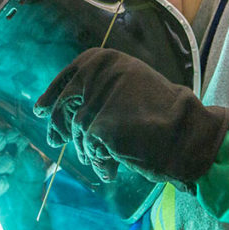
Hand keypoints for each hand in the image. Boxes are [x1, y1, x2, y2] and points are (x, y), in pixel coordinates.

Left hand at [33, 47, 228, 190]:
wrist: (188, 133)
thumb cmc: (165, 113)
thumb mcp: (133, 84)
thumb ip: (103, 87)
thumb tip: (65, 101)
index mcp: (106, 60)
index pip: (69, 76)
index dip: (52, 94)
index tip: (40, 109)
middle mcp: (98, 75)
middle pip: (64, 104)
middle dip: (56, 124)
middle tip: (54, 140)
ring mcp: (98, 101)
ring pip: (78, 132)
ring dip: (88, 149)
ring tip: (105, 158)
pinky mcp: (99, 128)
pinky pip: (91, 151)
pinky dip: (100, 163)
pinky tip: (111, 170)